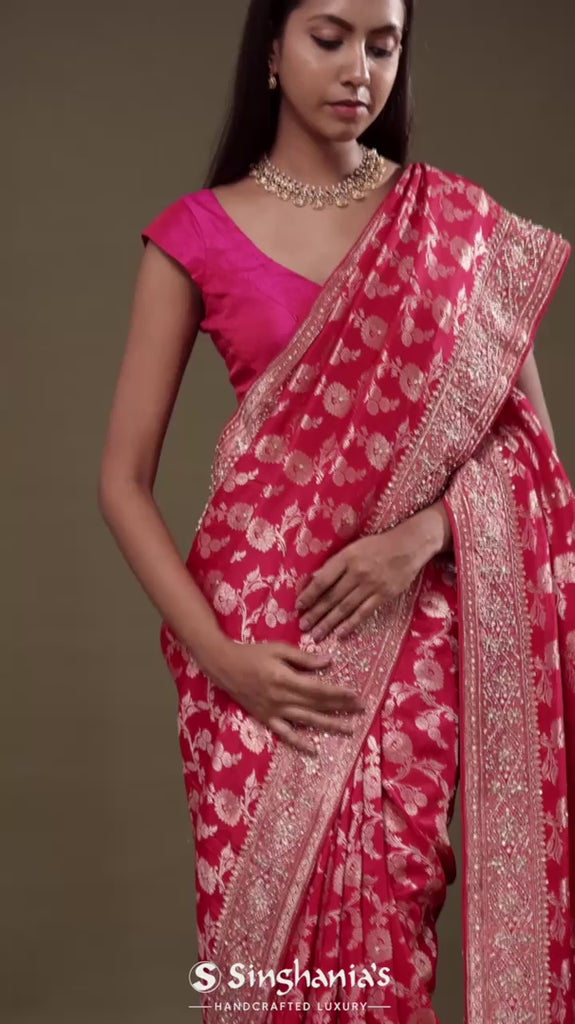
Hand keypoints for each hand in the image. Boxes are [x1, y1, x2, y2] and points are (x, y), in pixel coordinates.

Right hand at [209, 639, 366, 756]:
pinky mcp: (266, 719)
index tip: (355, 695)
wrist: (224, 667)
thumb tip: (328, 662)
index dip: (338, 693)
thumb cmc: (253, 654)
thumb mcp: (278, 649)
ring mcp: (274, 711)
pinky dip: (299, 743)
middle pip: (317, 705)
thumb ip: (303, 658)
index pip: (318, 689)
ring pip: (306, 721)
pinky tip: (314, 750)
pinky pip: (285, 734)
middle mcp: (281, 698)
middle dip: (341, 707)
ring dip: (329, 725)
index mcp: (285, 679)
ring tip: (349, 729)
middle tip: (361, 710)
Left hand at [295, 510, 444, 641]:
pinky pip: (363, 613)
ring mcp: (371, 585)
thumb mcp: (353, 548)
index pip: (323, 580)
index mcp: (346, 558)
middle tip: (303, 627)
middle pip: (332, 597)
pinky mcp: (384, 595)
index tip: (298, 606)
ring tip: (316, 635)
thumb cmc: (377, 545)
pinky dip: (350, 624)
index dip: (309, 594)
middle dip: (315, 614)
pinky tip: (339, 634)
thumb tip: (313, 579)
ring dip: (328, 623)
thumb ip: (335, 565)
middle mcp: (357, 572)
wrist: (408, 545)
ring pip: (345, 608)